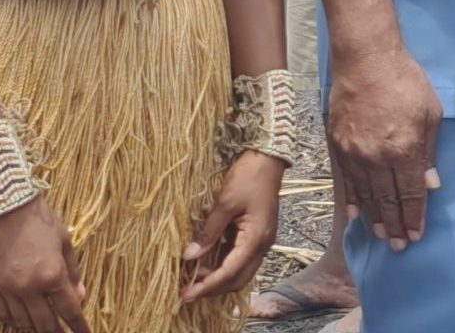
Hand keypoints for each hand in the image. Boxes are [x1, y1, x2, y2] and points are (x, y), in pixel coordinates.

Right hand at [0, 196, 90, 332]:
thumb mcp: (65, 242)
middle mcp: (28, 286)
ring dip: (34, 328)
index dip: (79, 327)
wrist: (1, 205)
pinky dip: (13, 320)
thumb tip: (80, 297)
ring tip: (45, 329)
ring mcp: (6, 288)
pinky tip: (21, 321)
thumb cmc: (38, 219)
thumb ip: (72, 273)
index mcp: (52, 274)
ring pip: (21, 322)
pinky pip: (1, 312)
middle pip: (45, 323)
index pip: (69, 310)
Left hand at [180, 151, 285, 301]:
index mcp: (256, 238)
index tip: (186, 295)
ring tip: (194, 279)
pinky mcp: (257, 233)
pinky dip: (224, 265)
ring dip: (219, 278)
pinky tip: (207, 263)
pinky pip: (240, 258)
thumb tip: (189, 256)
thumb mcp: (225, 203)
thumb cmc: (248, 177)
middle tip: (187, 293)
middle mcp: (262, 244)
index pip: (230, 272)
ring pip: (241, 271)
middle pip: (239, 278)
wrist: (268, 158)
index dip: (207, 286)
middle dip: (214, 288)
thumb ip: (208, 232)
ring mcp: (262, 239)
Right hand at [328, 48, 443, 250]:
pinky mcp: (337, 145)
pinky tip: (356, 215)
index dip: (414, 216)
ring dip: (374, 217)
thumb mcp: (431, 113)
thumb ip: (429, 152)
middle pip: (387, 199)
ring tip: (380, 236)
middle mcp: (377, 157)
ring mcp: (354, 153)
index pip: (410, 193)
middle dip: (394, 225)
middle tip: (397, 246)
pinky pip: (346, 180)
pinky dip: (352, 200)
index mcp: (405, 149)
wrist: (365, 60)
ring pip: (365, 194)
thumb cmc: (406, 82)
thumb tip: (430, 185)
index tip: (416, 235)